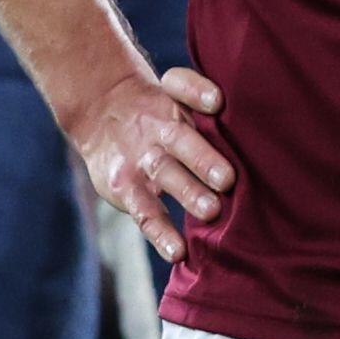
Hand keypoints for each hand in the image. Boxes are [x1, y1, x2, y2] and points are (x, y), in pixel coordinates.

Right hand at [67, 65, 232, 263]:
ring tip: (212, 211)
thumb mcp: (173, 94)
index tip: (218, 101)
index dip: (198, 92)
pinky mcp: (125, 188)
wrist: (101, 115)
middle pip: (180, 138)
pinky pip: (145, 212)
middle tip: (228, 179)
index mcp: (173, 101)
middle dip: (203, 159)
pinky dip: (161, 234)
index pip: (181, 86)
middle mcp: (157, 129)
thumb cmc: (157, 110)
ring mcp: (139, 160)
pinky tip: (178, 251)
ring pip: (164, 173)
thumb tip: (238, 116)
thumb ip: (200, 101)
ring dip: (188, 193)